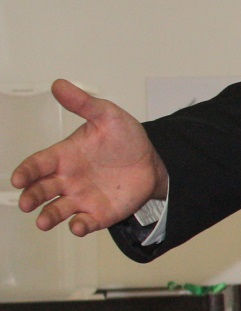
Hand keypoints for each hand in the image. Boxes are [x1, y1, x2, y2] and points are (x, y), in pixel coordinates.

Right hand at [11, 79, 169, 235]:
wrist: (152, 161)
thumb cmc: (125, 139)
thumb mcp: (107, 116)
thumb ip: (83, 104)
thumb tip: (59, 84)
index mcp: (63, 155)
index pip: (37, 164)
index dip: (26, 171)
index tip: (18, 179)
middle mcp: (67, 179)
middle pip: (41, 189)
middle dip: (32, 196)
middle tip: (26, 203)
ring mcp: (81, 197)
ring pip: (57, 209)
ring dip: (48, 216)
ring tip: (43, 222)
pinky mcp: (99, 213)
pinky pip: (84, 222)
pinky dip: (79, 226)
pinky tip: (77, 226)